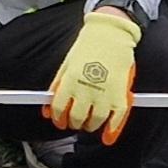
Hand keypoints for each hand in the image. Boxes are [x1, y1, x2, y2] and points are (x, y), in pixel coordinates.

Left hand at [46, 7, 140, 143]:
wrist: (111, 33)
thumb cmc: (88, 46)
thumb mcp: (66, 64)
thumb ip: (57, 87)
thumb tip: (47, 109)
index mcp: (70, 80)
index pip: (59, 109)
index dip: (58, 118)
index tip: (60, 120)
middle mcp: (86, 89)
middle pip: (76, 119)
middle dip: (74, 122)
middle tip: (76, 120)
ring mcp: (104, 93)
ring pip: (94, 122)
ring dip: (90, 125)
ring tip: (90, 121)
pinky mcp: (121, 95)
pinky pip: (116, 119)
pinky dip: (112, 130)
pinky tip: (107, 134)